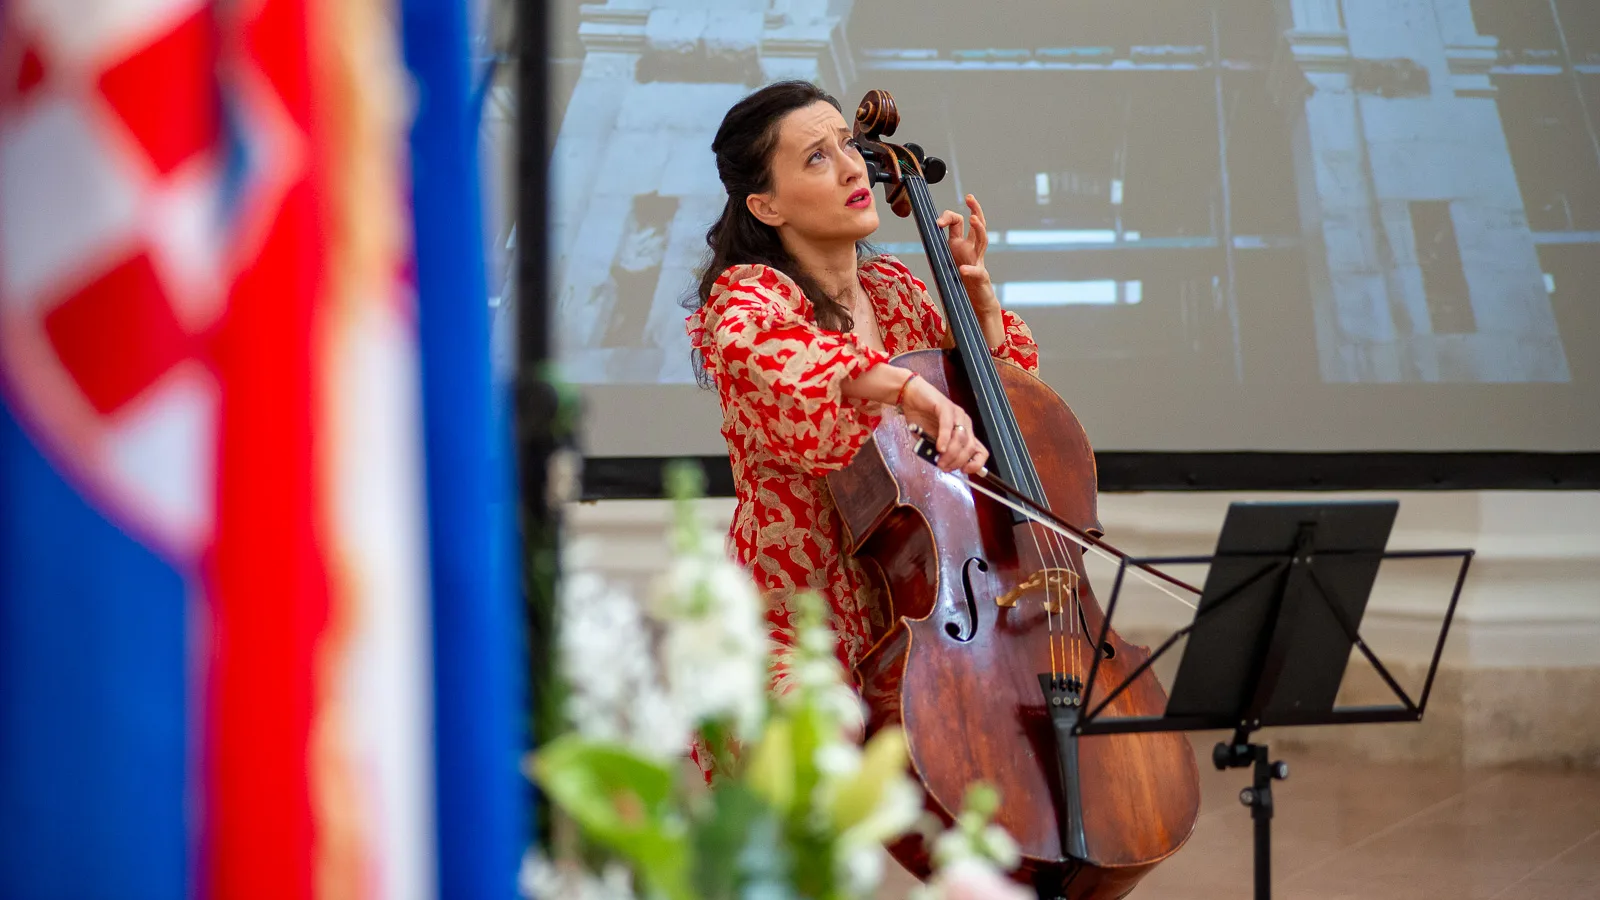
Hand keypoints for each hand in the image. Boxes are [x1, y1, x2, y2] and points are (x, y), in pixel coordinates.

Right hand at [897, 374, 987, 475]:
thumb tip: (944, 466)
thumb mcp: (931, 442)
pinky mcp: (945, 407)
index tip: (964, 472)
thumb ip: (939, 453)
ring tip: (939, 460)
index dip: (976, 464)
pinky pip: (948, 426)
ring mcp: (957, 414)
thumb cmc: (920, 419)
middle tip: (943, 467)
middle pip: (970, 448)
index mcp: (965, 433)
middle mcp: (964, 423)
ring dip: (950, 453)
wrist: (909, 396)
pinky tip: (939, 448)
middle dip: (958, 461)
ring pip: (961, 439)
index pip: (981, 451)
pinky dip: (944, 439)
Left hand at [935, 194, 998, 317]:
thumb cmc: (959, 282)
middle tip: (970, 197)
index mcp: (961, 244)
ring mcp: (978, 263)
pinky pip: (977, 273)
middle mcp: (972, 250)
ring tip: (973, 218)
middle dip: (975, 209)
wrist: (973, 304)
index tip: (938, 222)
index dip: (948, 217)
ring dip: (979, 229)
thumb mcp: (945, 261)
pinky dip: (970, 270)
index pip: (958, 223)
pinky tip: (963, 270)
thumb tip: (923, 234)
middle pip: (978, 225)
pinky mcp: (981, 279)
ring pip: (983, 241)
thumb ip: (936, 248)